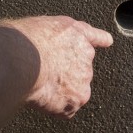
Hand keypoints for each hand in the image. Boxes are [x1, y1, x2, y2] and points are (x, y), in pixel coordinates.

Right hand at [0, 15, 114, 118]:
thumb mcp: (41, 24)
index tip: (107, 40)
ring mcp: (83, 80)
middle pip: (79, 69)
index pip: (93, 36)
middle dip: (64, 73)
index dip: (100, 39)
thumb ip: (54, 34)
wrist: (26, 61)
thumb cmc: (28, 41)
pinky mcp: (76, 100)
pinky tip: (44, 99)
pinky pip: (67, 109)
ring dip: (61, 91)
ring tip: (40, 85)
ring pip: (74, 90)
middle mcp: (85, 56)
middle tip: (43, 72)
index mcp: (77, 34)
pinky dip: (56, 108)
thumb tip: (48, 41)